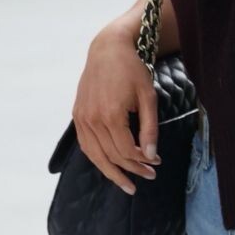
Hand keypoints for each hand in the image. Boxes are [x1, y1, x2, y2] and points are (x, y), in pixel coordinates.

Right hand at [72, 25, 161, 194]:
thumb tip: (151, 156)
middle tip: (149, 175)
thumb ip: (149, 129)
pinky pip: (86, 145)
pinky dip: (97, 158)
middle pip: (112, 156)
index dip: (142, 162)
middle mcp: (92, 119)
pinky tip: (109, 165)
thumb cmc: (131, 70)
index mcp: (110, 114)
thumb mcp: (148, 97)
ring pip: (95, 155)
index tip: (157, 163)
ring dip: (112, 172)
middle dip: (132, 169)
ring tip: (127, 184)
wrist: (107, 49)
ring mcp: (82, 118)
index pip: (126, 151)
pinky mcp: (77, 115)